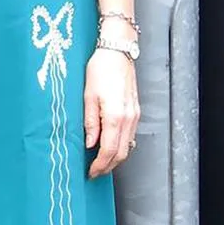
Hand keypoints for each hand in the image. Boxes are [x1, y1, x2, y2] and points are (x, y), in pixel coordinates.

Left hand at [83, 48, 139, 177]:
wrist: (118, 52)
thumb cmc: (101, 69)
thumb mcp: (88, 96)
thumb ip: (90, 122)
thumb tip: (89, 143)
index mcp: (115, 116)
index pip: (108, 150)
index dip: (100, 165)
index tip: (91, 172)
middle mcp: (128, 118)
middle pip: (121, 153)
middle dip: (108, 166)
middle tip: (95, 173)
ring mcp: (134, 115)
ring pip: (128, 146)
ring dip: (115, 158)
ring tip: (101, 162)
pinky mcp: (136, 111)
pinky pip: (130, 135)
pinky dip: (121, 146)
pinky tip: (111, 146)